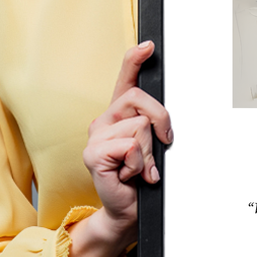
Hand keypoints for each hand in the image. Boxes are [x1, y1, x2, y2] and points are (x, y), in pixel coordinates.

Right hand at [68, 41, 172, 256]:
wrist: (128, 210)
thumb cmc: (141, 178)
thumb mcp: (153, 146)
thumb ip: (154, 126)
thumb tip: (164, 118)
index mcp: (119, 114)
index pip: (125, 79)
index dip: (135, 59)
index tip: (149, 46)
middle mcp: (104, 120)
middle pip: (140, 99)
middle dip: (161, 121)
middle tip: (162, 145)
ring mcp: (96, 136)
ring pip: (140, 126)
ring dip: (149, 152)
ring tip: (140, 168)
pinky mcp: (93, 154)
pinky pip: (130, 146)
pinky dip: (139, 164)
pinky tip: (130, 175)